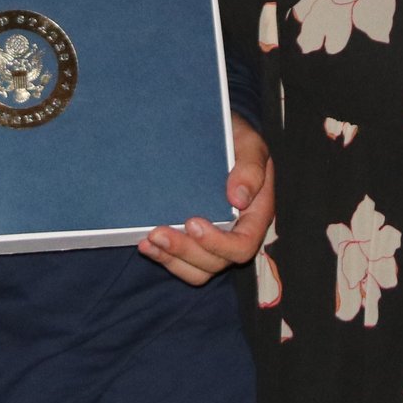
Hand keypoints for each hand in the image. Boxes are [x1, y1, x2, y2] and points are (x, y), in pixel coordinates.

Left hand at [141, 115, 273, 283]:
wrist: (213, 132)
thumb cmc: (236, 138)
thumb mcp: (249, 143)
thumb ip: (251, 167)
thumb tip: (240, 198)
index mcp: (256, 214)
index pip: (243, 245)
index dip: (218, 243)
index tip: (192, 223)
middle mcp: (237, 233)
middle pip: (216, 262)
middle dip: (185, 250)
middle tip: (158, 232)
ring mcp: (216, 240)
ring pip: (198, 270)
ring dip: (172, 259)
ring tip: (149, 240)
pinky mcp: (196, 241)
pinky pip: (183, 264)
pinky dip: (164, 258)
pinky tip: (146, 244)